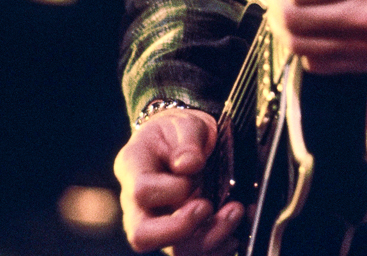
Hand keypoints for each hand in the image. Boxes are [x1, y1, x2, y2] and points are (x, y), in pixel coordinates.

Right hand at [113, 108, 243, 253]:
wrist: (186, 142)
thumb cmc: (179, 132)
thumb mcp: (184, 123)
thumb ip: (187, 140)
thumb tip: (188, 165)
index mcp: (132, 168)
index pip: (141, 192)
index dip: (171, 190)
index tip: (193, 175)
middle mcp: (137, 203)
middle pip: (142, 235)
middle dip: (181, 229)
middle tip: (207, 207)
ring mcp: (158, 223)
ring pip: (174, 251)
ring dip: (210, 238)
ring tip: (234, 212)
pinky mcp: (179, 236)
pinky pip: (195, 254)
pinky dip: (221, 247)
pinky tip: (234, 229)